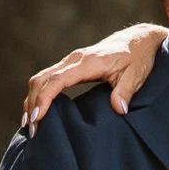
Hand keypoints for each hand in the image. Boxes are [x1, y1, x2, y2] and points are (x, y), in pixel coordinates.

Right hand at [20, 22, 168, 129]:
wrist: (139, 40)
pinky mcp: (70, 66)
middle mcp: (74, 60)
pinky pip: (47, 79)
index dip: (45, 98)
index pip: (58, 80)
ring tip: (29, 125)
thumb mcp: (136, 75)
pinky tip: (36, 110)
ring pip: (41, 78)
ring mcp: (70, 62)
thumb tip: (119, 109)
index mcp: (88, 62)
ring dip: (31, 100)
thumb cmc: (138, 57)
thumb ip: (125, 91)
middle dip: (32, 103)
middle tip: (31, 130)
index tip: (37, 118)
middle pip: (42, 79)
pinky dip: (38, 94)